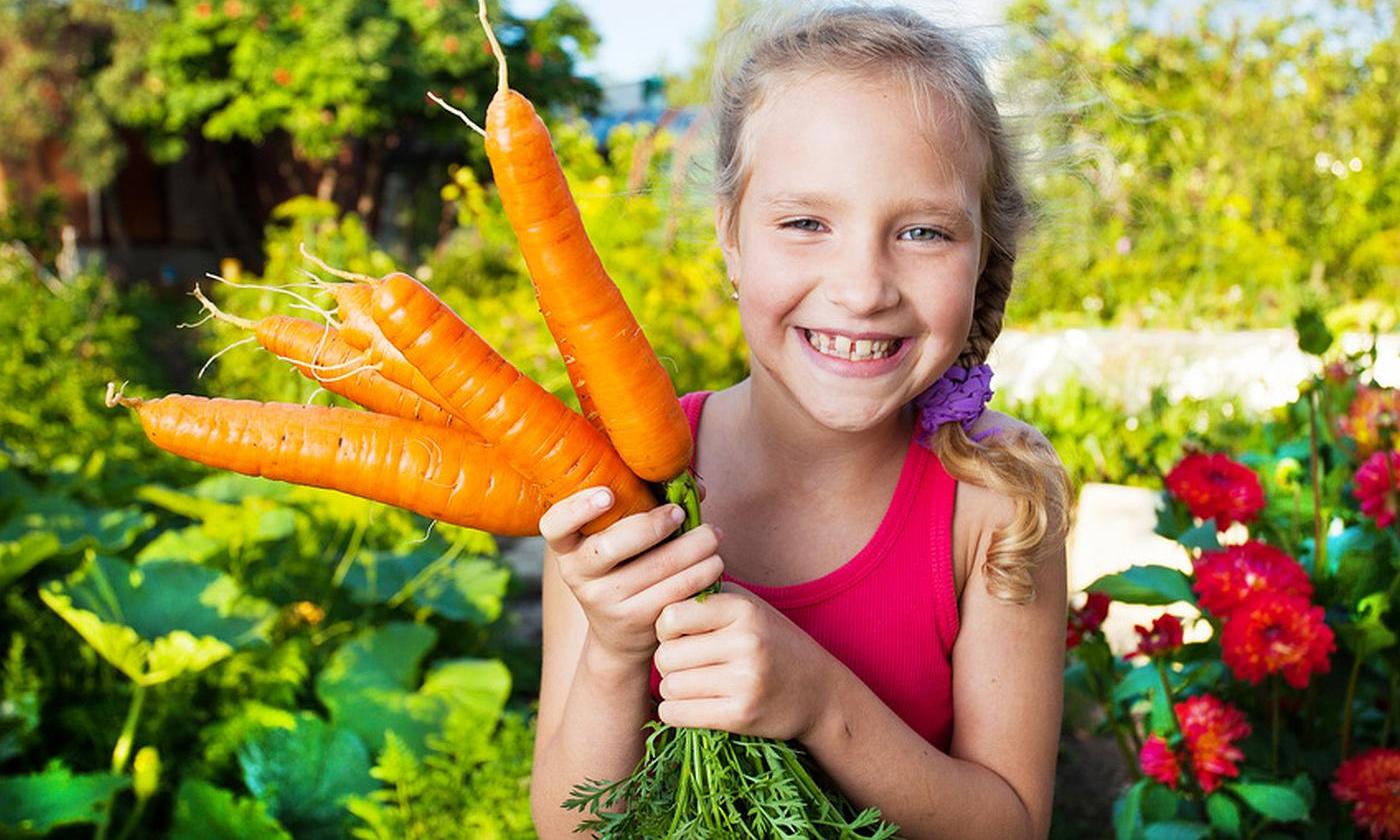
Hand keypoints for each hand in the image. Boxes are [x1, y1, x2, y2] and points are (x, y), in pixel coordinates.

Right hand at [538, 485, 722, 670]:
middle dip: (655, 523)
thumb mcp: (621, 536)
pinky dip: (701, 574)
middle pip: (613, 544)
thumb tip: (693, 485)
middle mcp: (578, 574)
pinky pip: (673, 591)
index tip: (608, 494)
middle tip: (680, 512)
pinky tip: (713, 564)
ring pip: (655, 568)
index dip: (578, 508)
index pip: (555, 525)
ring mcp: (604, 601)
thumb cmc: (626, 565)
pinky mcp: (634, 620)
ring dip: (694, 547)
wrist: (621, 632)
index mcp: (568, 546)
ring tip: (713, 536)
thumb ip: (648, 503)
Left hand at [653, 582, 835, 741]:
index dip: (666, 629)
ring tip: (694, 685)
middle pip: (666, 656)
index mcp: (743, 609)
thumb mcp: (748, 608)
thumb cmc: (772, 644)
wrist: (819, 691)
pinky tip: (689, 706)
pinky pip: (677, 714)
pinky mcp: (742, 715)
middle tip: (686, 665)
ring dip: (673, 689)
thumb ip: (706, 599)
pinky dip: (675, 712)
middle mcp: (746, 642)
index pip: (671, 617)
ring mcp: (745, 681)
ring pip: (670, 687)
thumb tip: (654, 596)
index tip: (679, 636)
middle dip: (668, 663)